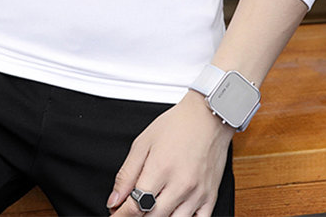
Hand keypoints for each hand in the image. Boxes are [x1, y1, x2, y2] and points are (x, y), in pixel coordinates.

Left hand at [107, 92, 232, 216]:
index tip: (115, 212)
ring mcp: (197, 193)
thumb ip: (127, 174)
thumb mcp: (143, 143)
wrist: (207, 117)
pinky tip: (172, 212)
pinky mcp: (210, 197)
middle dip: (137, 216)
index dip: (120, 214)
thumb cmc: (176, 126)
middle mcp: (180, 184)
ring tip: (150, 207)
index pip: (135, 206)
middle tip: (130, 208)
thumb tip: (114, 200)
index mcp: (160, 168)